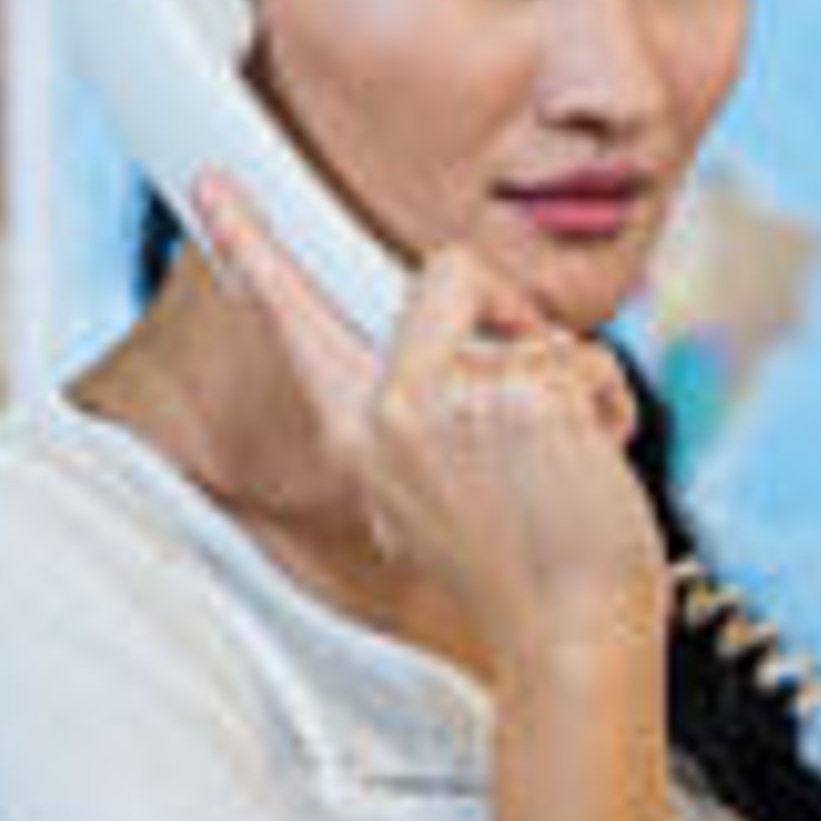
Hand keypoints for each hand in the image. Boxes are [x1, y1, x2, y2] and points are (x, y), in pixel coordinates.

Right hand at [194, 175, 663, 675]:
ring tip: (564, 470)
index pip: (296, 322)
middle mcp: (392, 410)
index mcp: (360, 432)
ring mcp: (456, 398)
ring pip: (537, 330)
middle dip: (509, 312)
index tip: (211, 186)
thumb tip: (492, 344)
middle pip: (448, 272)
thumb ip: (438, 415)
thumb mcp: (445, 489)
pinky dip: (609, 406)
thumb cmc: (523, 571)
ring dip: (575, 387)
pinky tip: (592, 471)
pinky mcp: (524, 394)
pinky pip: (587, 359)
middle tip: (534, 400)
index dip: (251, 246)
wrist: (567, 635)